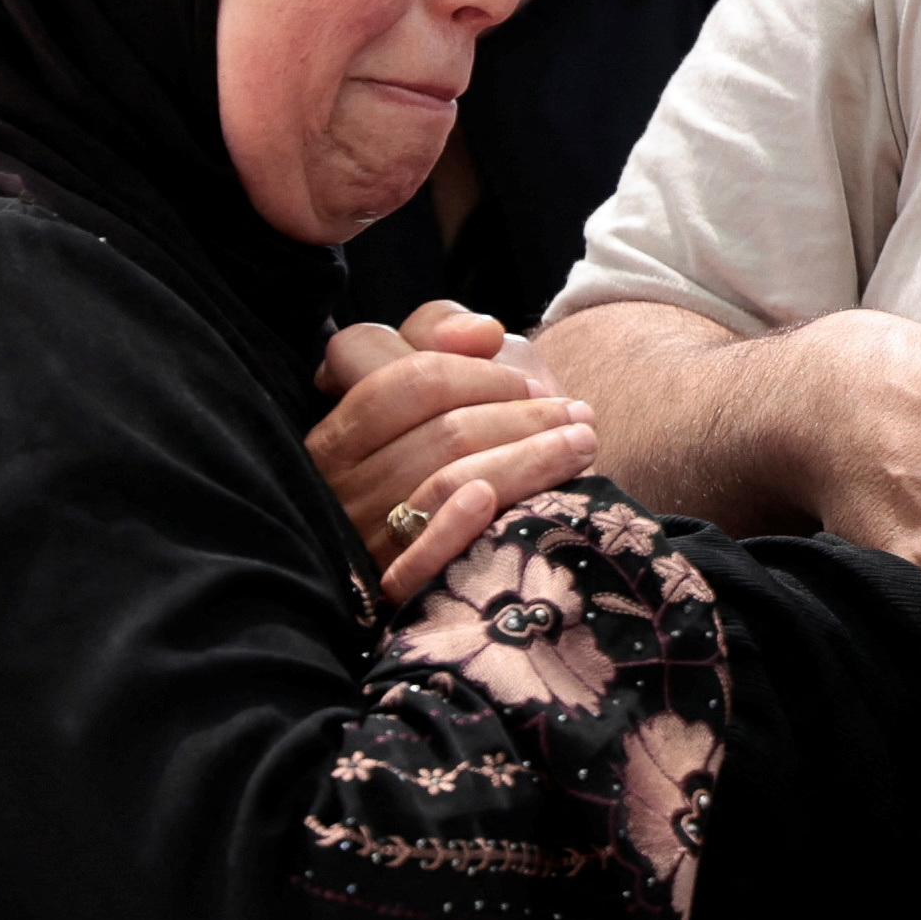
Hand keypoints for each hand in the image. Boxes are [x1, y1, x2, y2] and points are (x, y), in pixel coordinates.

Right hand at [315, 309, 594, 597]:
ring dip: (529, 457)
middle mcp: (339, 482)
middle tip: (573, 414)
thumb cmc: (480, 436)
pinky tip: (495, 504)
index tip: (531, 382)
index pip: (395, 381)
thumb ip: (443, 330)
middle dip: (520, 414)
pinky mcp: (392, 588)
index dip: (471, 373)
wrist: (507, 531)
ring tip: (581, 445)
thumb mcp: (461, 372)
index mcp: (343, 427)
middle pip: (440, 429)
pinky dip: (458, 526)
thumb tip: (479, 334)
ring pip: (449, 481)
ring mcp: (363, 537)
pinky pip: (418, 559)